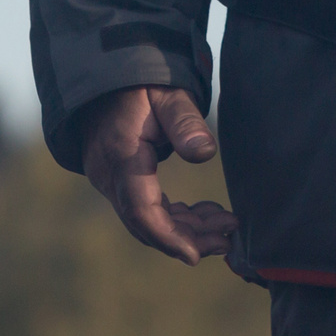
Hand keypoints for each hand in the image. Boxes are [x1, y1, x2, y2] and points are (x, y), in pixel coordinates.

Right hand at [78, 86, 236, 264]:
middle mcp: (109, 175)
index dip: (168, 237)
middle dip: (187, 238)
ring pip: (146, 222)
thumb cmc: (142, 84)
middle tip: (228, 237)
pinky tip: (205, 214)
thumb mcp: (168, 95)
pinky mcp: (118, 183)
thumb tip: (205, 153)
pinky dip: (175, 218)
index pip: (140, 210)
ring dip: (186, 230)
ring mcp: (110, 182)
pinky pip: (145, 211)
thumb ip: (185, 122)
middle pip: (145, 224)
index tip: (196, 255)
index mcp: (121, 154)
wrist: (106, 80)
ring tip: (225, 226)